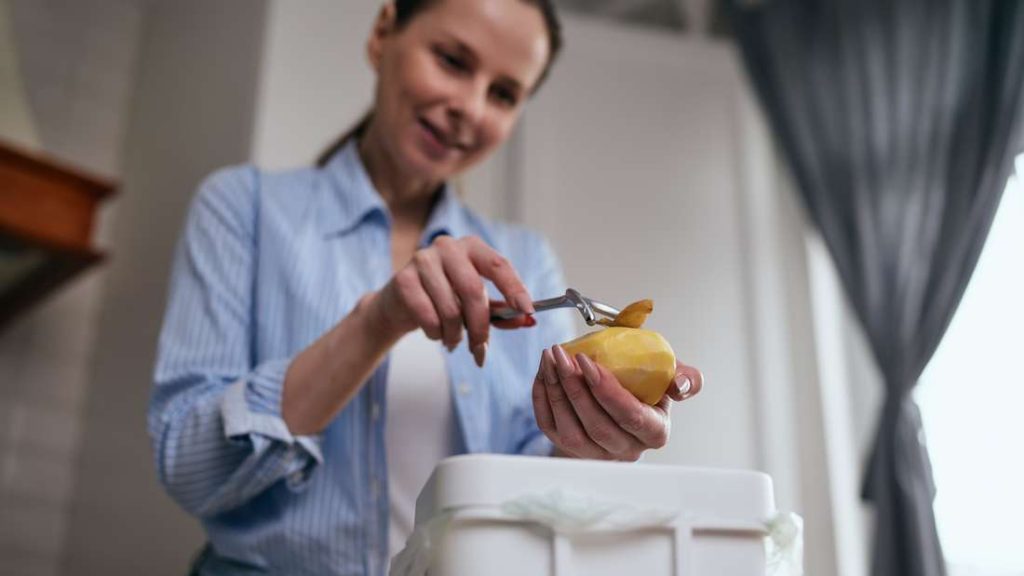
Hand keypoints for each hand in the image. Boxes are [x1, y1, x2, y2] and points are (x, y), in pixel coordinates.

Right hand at [370, 235, 534, 365]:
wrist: (400, 304)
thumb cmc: (446, 300)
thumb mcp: (477, 304)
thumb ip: (502, 311)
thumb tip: (528, 321)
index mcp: (472, 247)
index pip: (498, 265)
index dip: (514, 288)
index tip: (527, 310)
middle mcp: (447, 246)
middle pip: (473, 291)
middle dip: (480, 326)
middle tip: (480, 349)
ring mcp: (422, 260)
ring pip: (450, 309)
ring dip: (455, 335)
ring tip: (454, 341)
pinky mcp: (403, 279)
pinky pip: (428, 317)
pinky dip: (436, 334)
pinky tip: (435, 334)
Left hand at [532, 345, 702, 460]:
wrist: (621, 397)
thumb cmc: (646, 385)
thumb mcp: (669, 376)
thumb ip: (685, 378)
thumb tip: (680, 385)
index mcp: (654, 432)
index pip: (631, 417)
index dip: (607, 391)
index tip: (587, 361)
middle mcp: (626, 449)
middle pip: (597, 425)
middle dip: (576, 388)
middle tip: (562, 355)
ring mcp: (596, 453)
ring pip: (571, 430)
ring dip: (556, 391)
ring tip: (550, 359)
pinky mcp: (570, 449)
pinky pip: (552, 427)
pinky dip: (543, 399)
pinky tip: (544, 373)